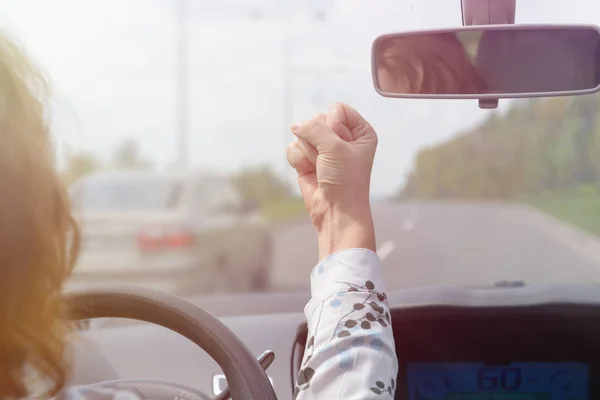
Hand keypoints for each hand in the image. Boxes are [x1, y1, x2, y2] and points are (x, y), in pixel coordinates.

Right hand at [286, 103, 377, 258]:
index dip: (334, 125)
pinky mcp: (308, 160)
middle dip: (319, 141)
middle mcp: (342, 137)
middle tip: (330, 161)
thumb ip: (314, 128)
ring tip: (322, 168)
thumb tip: (296, 125)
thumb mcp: (335, 147)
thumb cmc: (345, 180)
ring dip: (309, 153)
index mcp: (360, 131)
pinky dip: (299, 160)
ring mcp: (323, 148)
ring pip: (303, 134)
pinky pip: (294, 147)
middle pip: (317, 120)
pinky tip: (311, 172)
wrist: (335, 210)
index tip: (341, 147)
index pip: (338, 109)